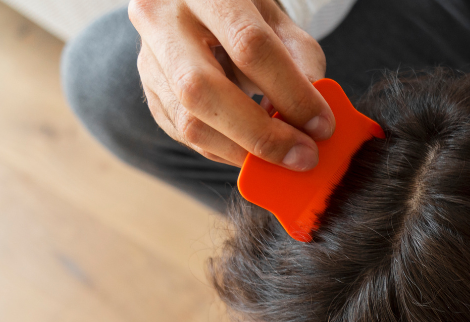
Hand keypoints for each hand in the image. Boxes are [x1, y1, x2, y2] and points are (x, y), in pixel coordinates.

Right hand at [128, 0, 334, 168]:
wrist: (199, 9)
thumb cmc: (247, 15)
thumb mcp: (280, 23)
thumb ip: (302, 63)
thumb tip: (313, 120)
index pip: (249, 46)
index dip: (291, 92)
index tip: (322, 125)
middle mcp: (162, 22)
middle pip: (203, 91)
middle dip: (261, 134)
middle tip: (302, 156)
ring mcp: (148, 61)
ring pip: (190, 122)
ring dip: (244, 152)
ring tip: (283, 158)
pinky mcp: (151, 95)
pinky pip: (188, 137)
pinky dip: (229, 151)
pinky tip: (255, 150)